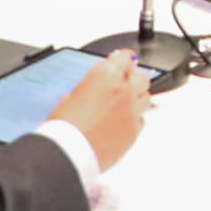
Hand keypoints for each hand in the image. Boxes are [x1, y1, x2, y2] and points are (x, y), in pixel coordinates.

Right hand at [47, 52, 149, 170]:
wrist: (69, 152)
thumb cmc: (64, 126)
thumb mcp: (71, 95)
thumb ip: (92, 86)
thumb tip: (98, 86)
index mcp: (106, 75)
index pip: (126, 57)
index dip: (122, 59)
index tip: (121, 61)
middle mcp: (123, 90)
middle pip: (141, 77)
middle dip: (132, 79)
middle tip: (121, 85)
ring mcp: (132, 111)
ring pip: (146, 97)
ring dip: (136, 98)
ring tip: (121, 105)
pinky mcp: (134, 131)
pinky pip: (141, 119)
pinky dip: (133, 118)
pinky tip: (120, 122)